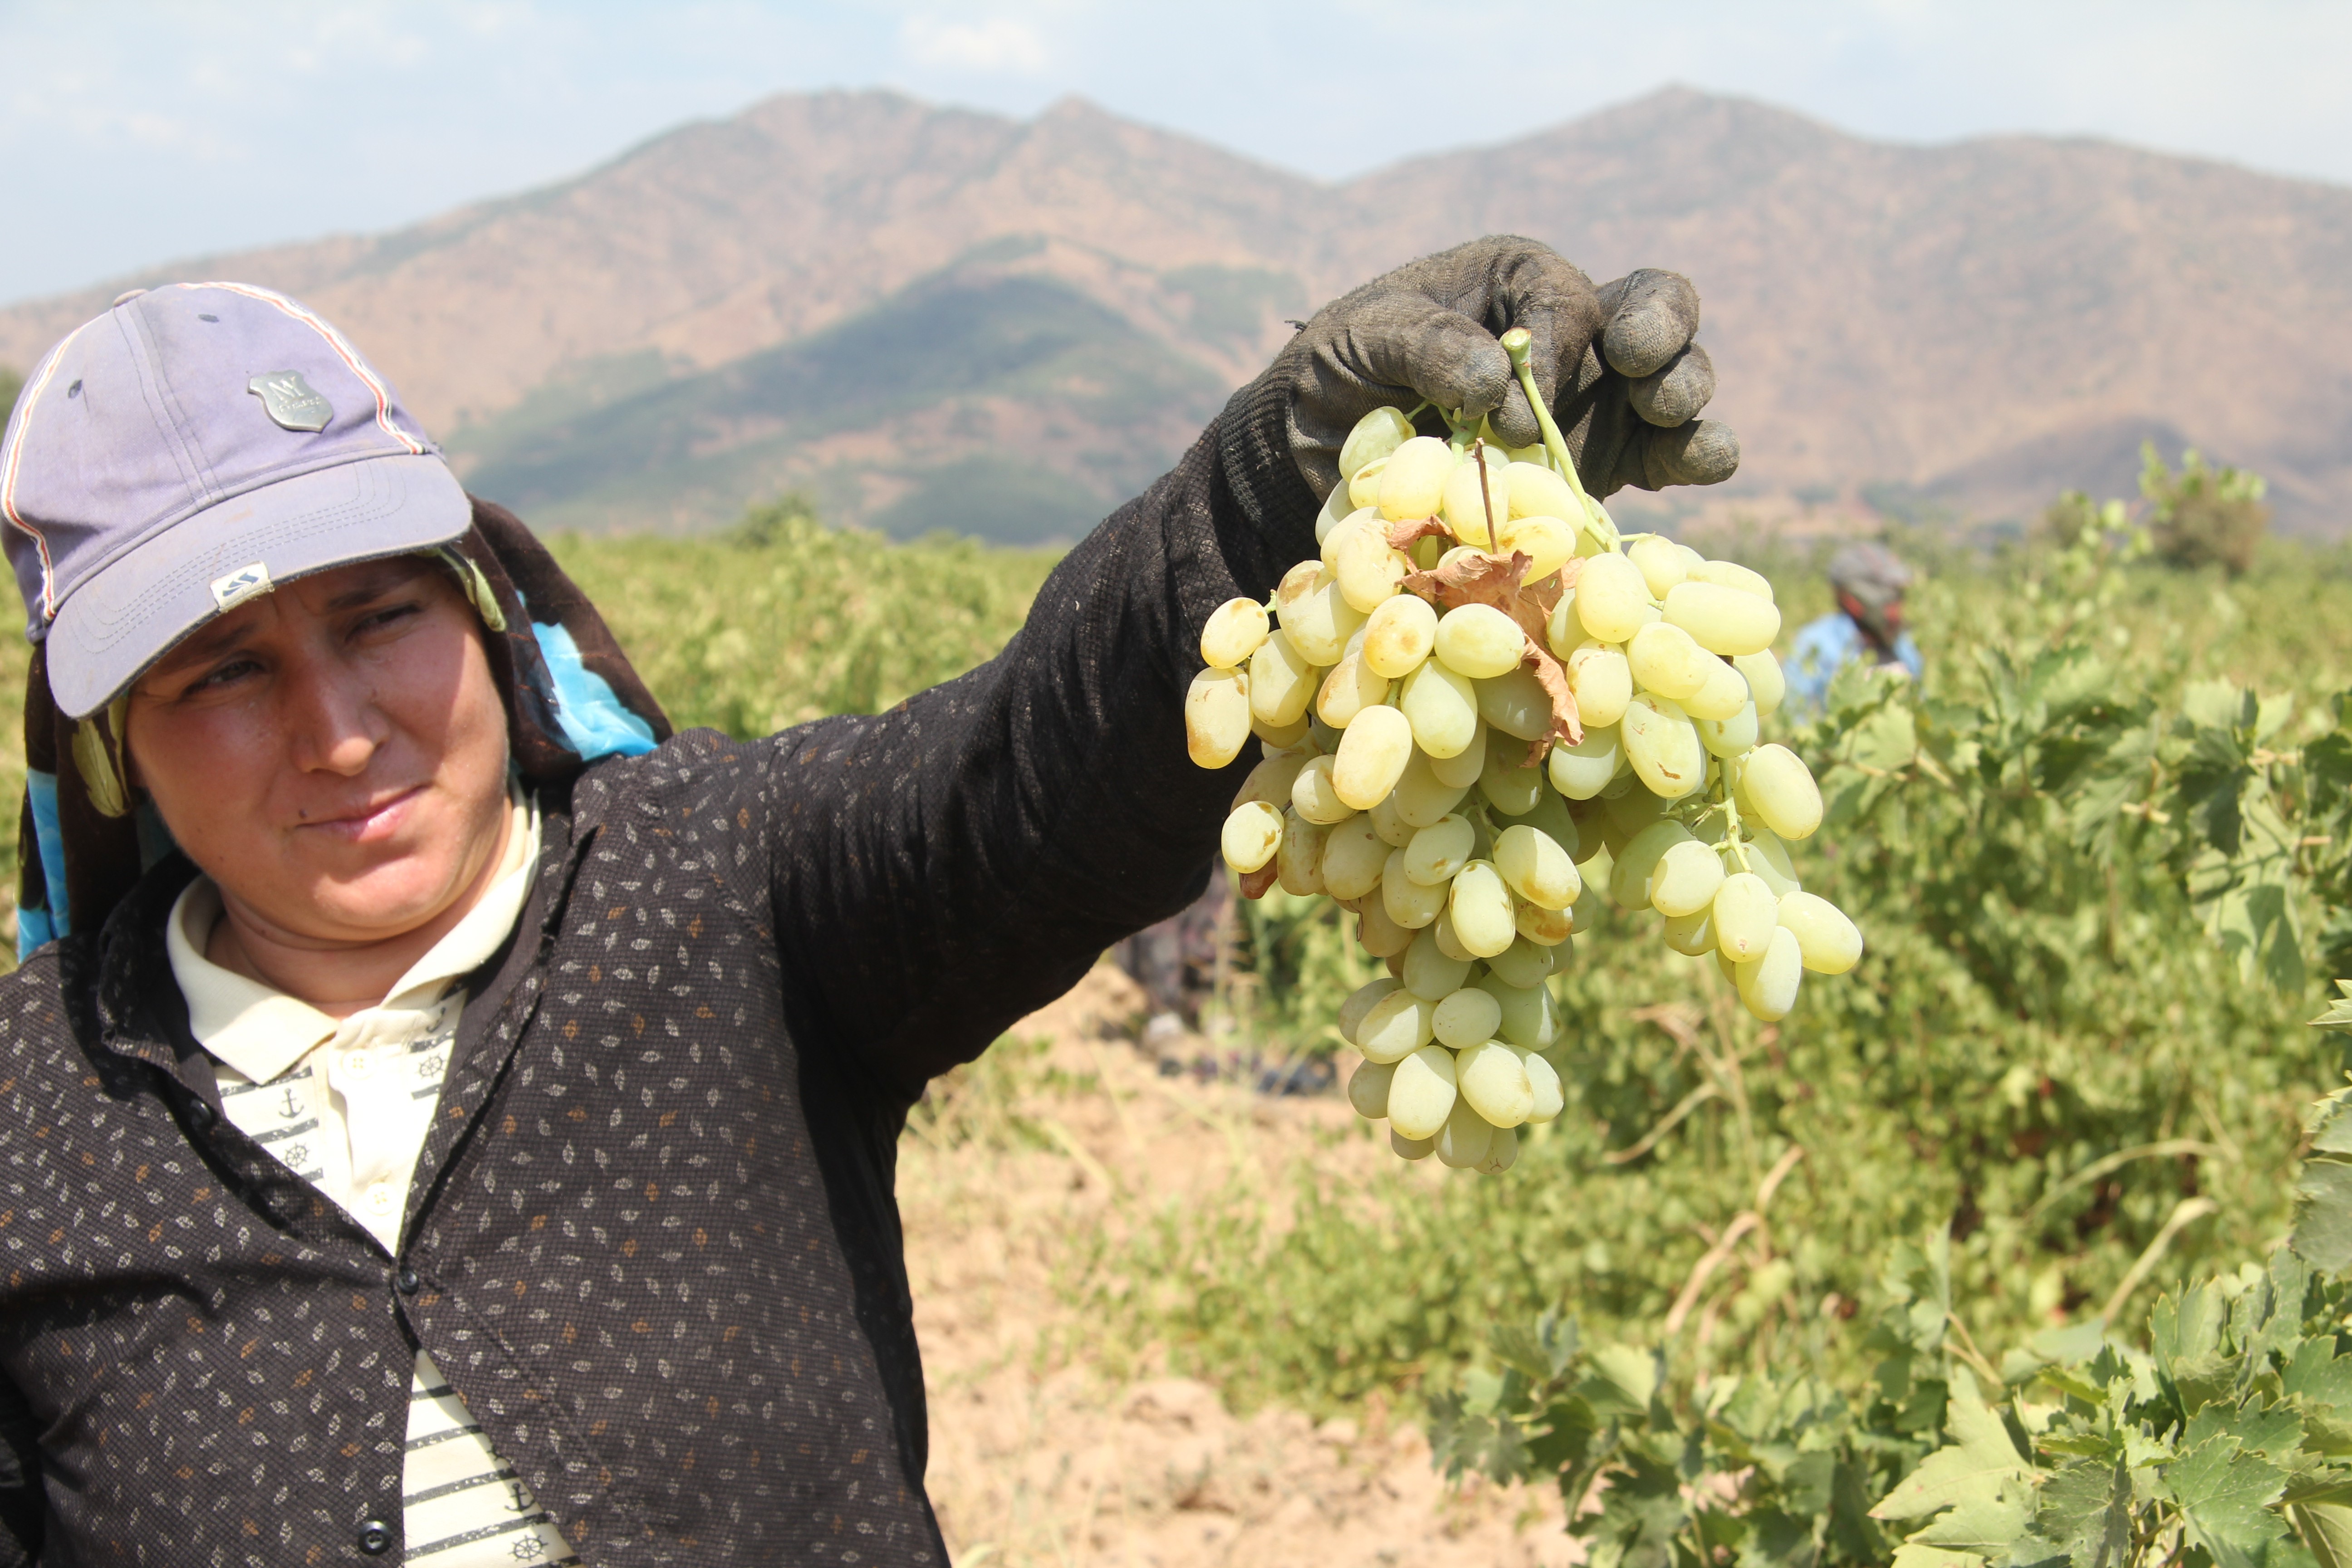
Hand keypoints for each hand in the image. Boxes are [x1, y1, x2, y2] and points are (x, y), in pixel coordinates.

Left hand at [1220, 235, 1737, 522]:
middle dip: (1663, 332)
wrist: (1322, 446)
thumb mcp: (1365, 335)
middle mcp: (1574, 331)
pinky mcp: (1607, 460)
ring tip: (1664, 413)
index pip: (1567, 299)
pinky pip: (1673, 452)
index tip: (1510, 416)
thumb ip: (1426, 343)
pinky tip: (1704, 461)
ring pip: (1677, 380)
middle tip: (1638, 365)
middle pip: (1657, 311)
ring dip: (1685, 392)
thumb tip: (1497, 382)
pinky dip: (1699, 454)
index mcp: (1518, 280)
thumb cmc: (1344, 367)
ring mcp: (1599, 397)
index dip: (1555, 351)